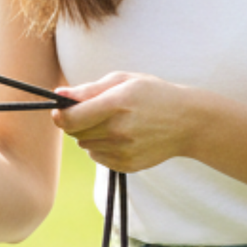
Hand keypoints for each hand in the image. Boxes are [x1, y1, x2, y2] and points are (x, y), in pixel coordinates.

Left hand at [50, 72, 197, 172]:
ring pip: (85, 145)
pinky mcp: (127, 165)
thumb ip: (89, 89)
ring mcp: (123, 151)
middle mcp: (119, 130)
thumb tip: (59, 94)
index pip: (71, 119)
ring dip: (90, 134)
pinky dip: (102, 147)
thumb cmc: (153, 94)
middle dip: (76, 121)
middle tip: (93, 111)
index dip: (59, 115)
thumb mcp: (123, 81)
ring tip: (113, 122)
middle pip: (74, 132)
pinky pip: (97, 157)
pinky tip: (121, 136)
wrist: (187, 122)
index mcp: (116, 104)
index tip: (59, 110)